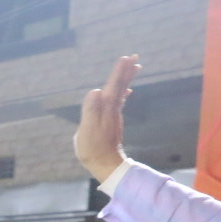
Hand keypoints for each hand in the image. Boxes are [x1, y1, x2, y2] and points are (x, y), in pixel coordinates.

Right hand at [76, 54, 138, 181]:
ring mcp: (114, 115)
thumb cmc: (93, 149)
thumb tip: (95, 91)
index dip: (118, 72)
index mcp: (105, 109)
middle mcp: (112, 109)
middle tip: (134, 57)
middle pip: (121, 86)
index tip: (125, 58)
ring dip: (127, 79)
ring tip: (133, 67)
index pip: (113, 86)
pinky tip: (127, 91)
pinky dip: (124, 93)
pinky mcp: (113, 121)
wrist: (106, 164)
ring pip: (122, 92)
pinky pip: (120, 102)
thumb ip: (90, 110)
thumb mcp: (86, 130)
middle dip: (126, 71)